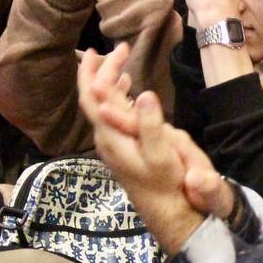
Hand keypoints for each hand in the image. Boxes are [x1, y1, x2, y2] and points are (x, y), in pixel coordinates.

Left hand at [82, 43, 233, 217]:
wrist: (170, 213)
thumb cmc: (168, 184)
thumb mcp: (162, 155)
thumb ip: (151, 125)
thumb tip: (144, 94)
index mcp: (112, 137)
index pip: (92, 99)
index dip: (93, 73)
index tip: (103, 50)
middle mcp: (107, 139)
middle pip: (94, 99)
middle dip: (102, 71)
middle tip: (119, 48)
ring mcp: (116, 144)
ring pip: (105, 106)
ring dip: (110, 82)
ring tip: (120, 61)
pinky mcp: (126, 148)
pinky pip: (116, 114)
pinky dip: (121, 96)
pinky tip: (130, 88)